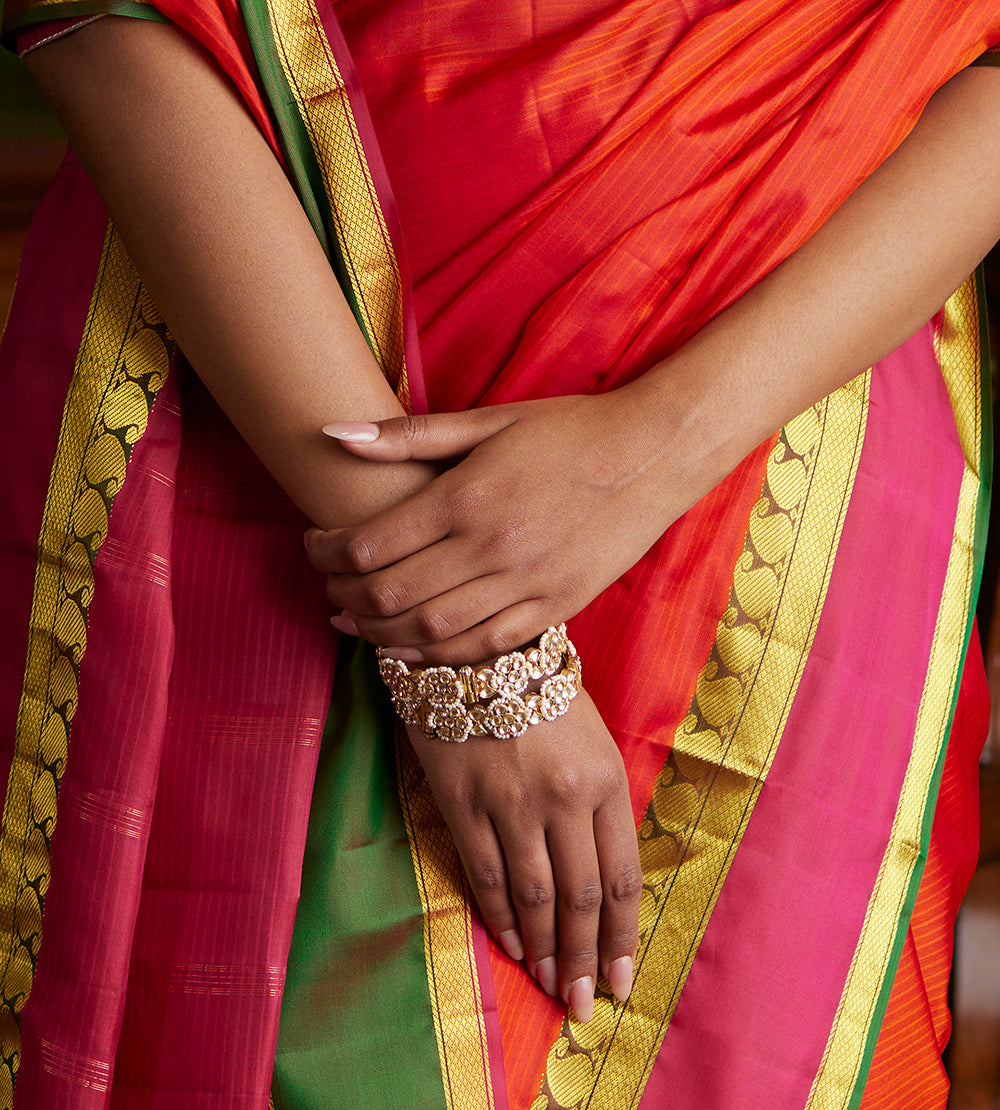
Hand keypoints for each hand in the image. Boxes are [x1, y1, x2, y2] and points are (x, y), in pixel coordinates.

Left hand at [304, 390, 690, 663]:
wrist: (652, 455)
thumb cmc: (568, 431)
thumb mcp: (489, 420)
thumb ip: (409, 434)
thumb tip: (334, 435)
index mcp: (467, 496)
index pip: (370, 544)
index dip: (327, 553)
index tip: (315, 546)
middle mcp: (490, 548)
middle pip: (390, 595)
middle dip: (343, 596)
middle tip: (326, 587)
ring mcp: (524, 584)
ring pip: (429, 631)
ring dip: (378, 634)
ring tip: (353, 622)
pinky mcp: (553, 607)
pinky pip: (482, 647)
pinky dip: (436, 655)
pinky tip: (408, 647)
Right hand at [407, 688, 639, 1020]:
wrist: (475, 652)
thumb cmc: (542, 697)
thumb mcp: (593, 742)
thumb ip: (601, 806)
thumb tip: (605, 883)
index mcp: (603, 780)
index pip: (619, 878)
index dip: (622, 938)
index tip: (624, 980)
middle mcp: (562, 797)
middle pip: (580, 898)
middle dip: (586, 959)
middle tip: (586, 1003)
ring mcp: (509, 802)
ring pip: (534, 896)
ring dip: (545, 950)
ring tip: (552, 986)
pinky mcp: (462, 803)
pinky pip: (486, 874)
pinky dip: (500, 917)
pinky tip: (512, 946)